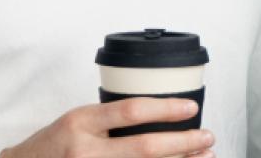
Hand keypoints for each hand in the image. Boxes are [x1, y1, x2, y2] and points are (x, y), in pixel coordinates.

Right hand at [0, 98, 215, 157]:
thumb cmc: (53, 145)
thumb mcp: (76, 120)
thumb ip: (109, 119)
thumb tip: (159, 116)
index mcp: (80, 121)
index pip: (130, 111)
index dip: (166, 109)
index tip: (190, 107)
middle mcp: (85, 150)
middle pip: (145, 148)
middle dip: (183, 143)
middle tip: (207, 136)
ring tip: (204, 156)